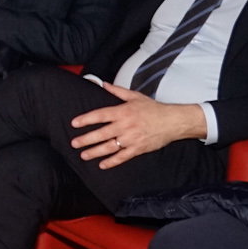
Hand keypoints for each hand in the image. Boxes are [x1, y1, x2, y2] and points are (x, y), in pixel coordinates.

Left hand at [69, 83, 207, 168]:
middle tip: (74, 143)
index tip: (74, 123)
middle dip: (86, 139)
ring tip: (84, 155)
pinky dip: (112, 162)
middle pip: (102, 134)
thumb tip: (104, 84)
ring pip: (110, 147)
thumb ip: (117, 91)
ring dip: (95, 152)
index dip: (86, 119)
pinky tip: (102, 165)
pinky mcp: (138, 149)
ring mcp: (131, 139)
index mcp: (123, 112)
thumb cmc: (154, 109)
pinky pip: (122, 157)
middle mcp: (125, 126)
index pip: (100, 115)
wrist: (173, 121)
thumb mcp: (135, 96)